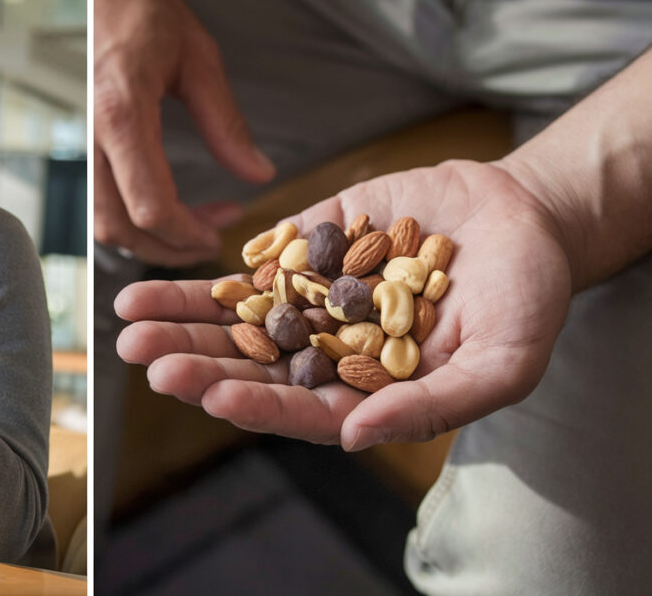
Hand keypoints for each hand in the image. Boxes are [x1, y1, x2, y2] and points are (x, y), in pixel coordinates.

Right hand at [94, 0, 274, 265]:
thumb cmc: (140, 9)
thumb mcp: (198, 58)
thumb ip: (226, 123)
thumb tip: (256, 173)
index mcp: (122, 113)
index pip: (151, 205)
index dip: (187, 233)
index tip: (219, 233)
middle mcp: (90, 134)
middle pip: (120, 226)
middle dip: (168, 247)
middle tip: (208, 240)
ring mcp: (77, 141)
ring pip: (101, 221)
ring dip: (146, 238)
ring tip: (188, 227)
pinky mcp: (76, 142)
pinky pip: (95, 200)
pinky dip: (127, 218)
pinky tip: (160, 207)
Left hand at [115, 160, 571, 449]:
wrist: (518, 215)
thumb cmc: (526, 296)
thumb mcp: (504, 359)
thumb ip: (433, 403)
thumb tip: (354, 439)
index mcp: (368, 394)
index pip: (303, 411)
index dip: (260, 405)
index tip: (215, 397)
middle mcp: (328, 355)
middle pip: (252, 367)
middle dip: (197, 364)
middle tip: (146, 361)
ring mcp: (310, 304)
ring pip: (234, 321)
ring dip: (182, 323)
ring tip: (128, 322)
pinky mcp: (302, 256)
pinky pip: (245, 272)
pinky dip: (202, 279)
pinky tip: (153, 287)